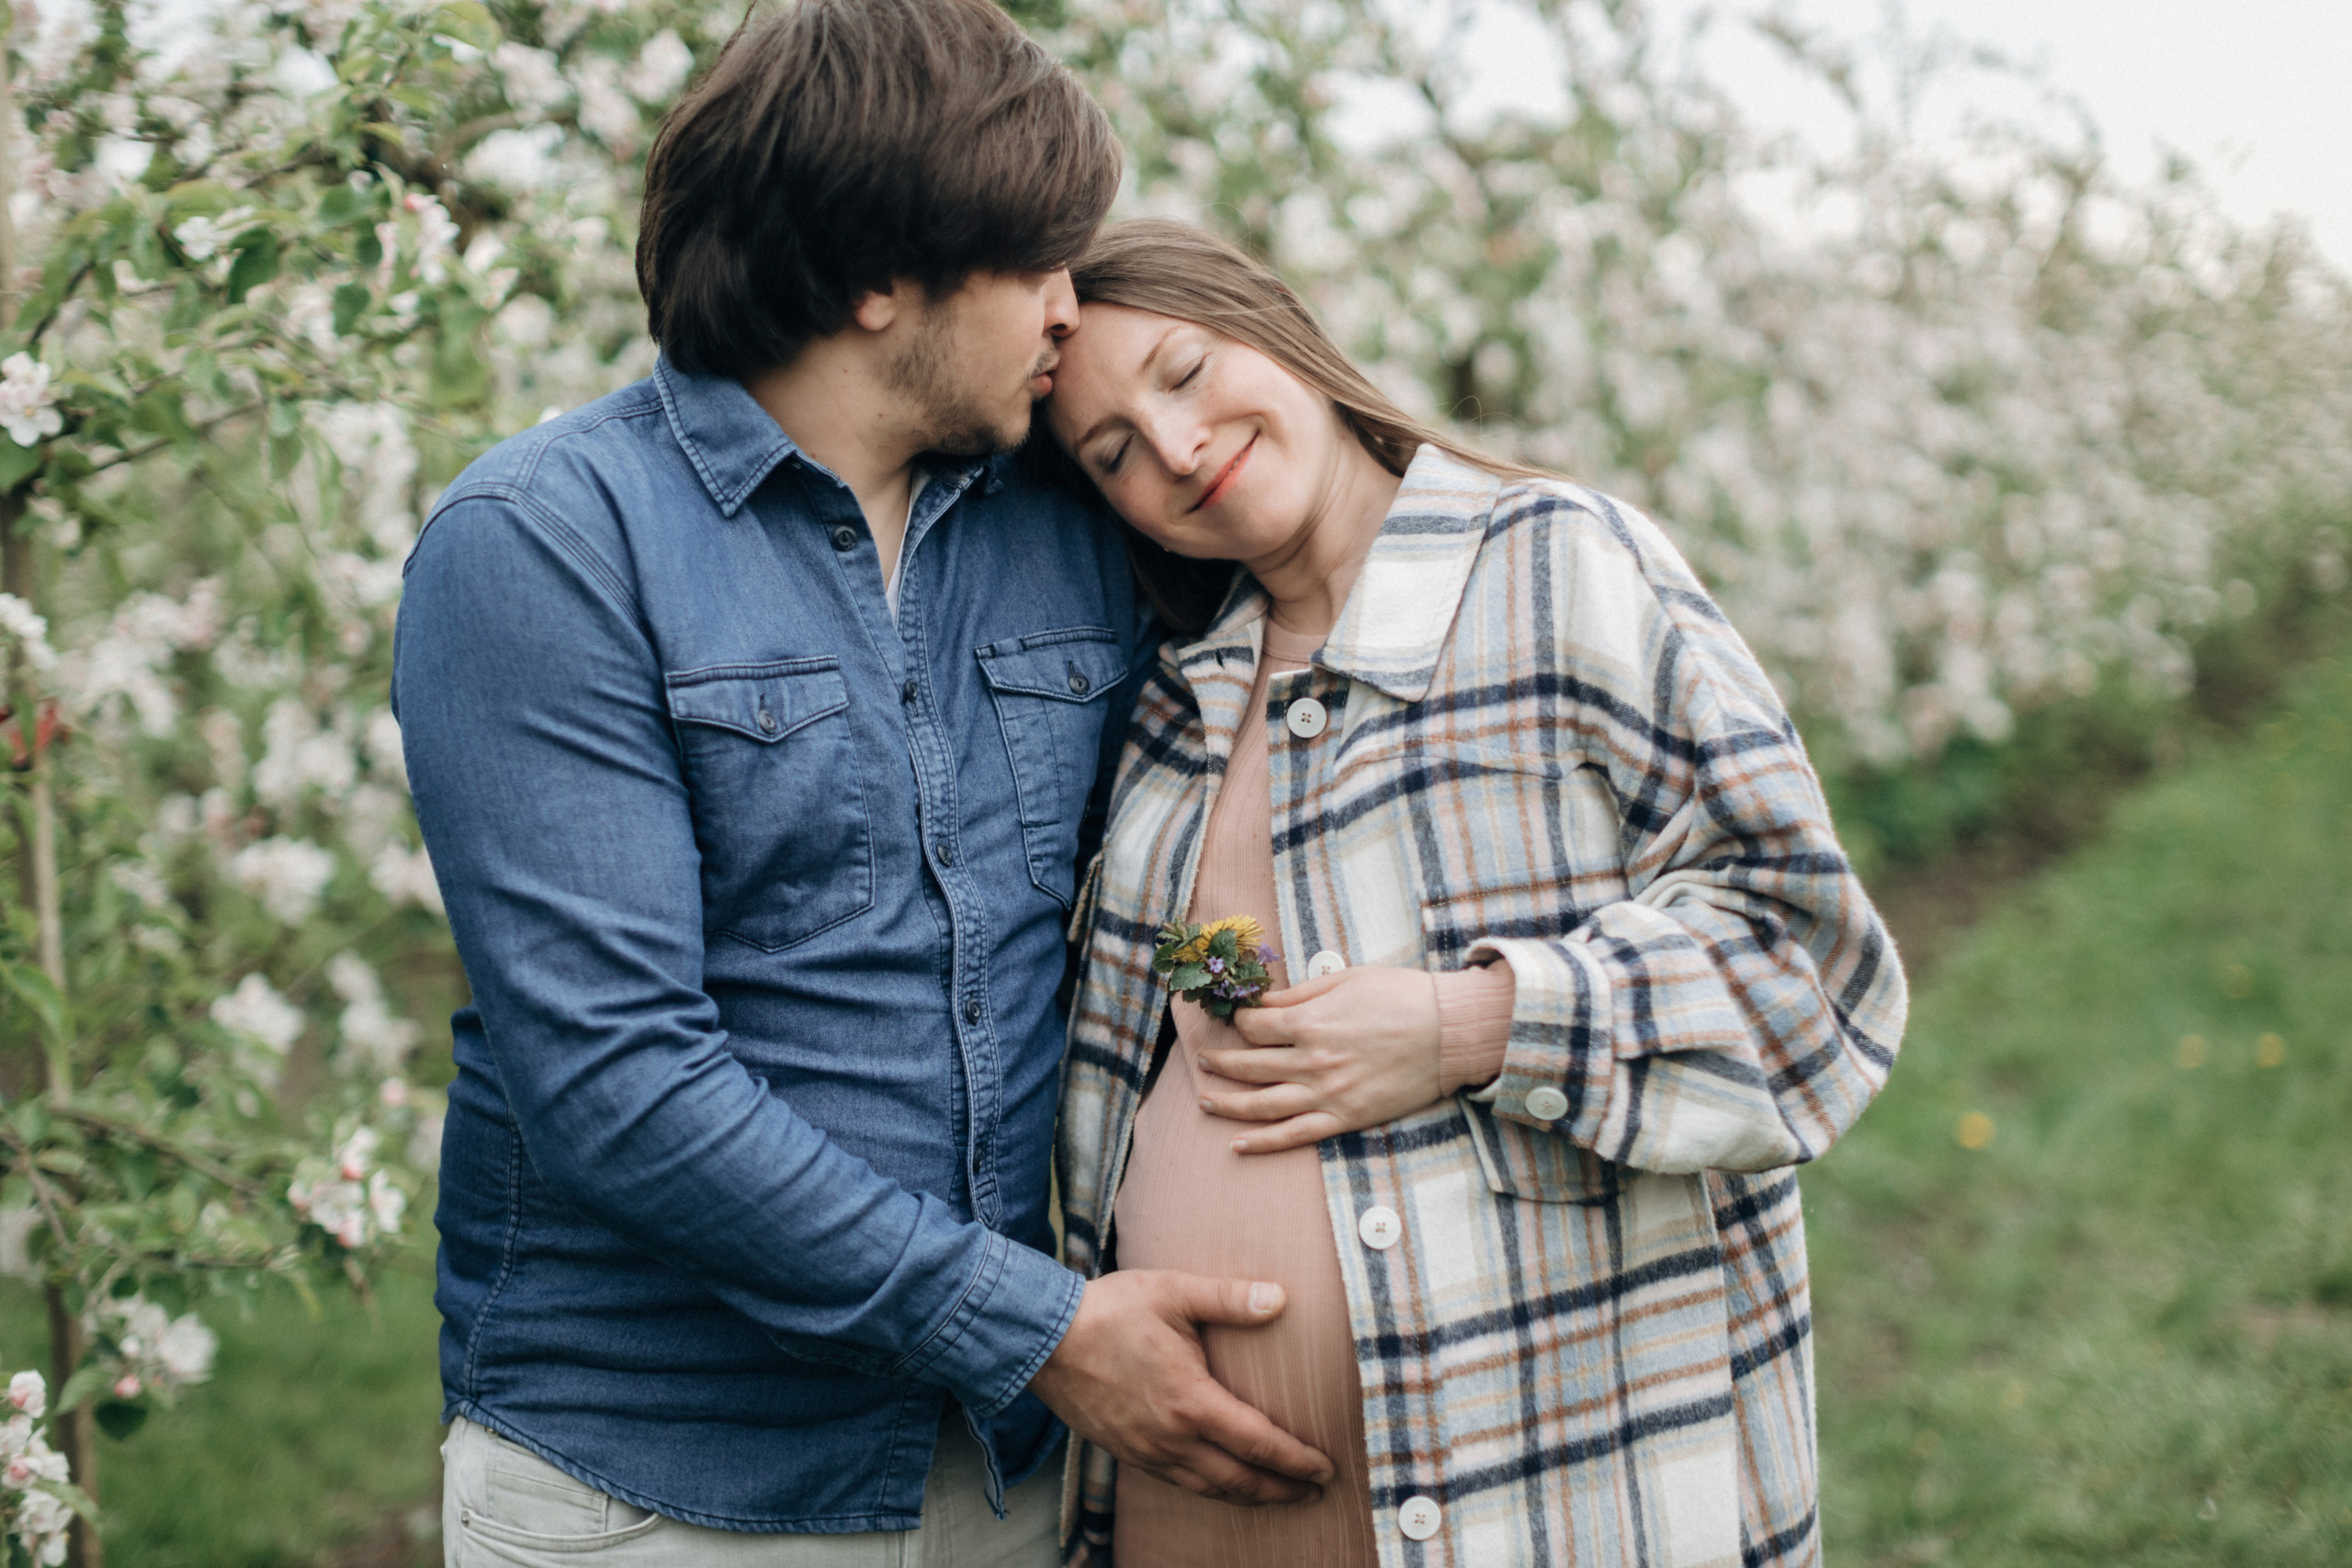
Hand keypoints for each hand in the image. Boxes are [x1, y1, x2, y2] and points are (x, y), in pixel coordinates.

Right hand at [1028, 1271, 1334, 1504]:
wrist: (1043, 1339)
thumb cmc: (1111, 1311)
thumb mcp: (1174, 1292)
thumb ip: (1229, 1298)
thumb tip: (1281, 1298)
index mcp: (1192, 1401)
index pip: (1258, 1444)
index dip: (1296, 1461)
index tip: (1326, 1469)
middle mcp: (1172, 1437)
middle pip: (1239, 1479)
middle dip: (1281, 1490)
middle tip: (1314, 1492)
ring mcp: (1147, 1451)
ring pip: (1209, 1489)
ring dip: (1248, 1497)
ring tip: (1277, 1496)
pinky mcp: (1127, 1452)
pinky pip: (1179, 1483)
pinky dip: (1210, 1490)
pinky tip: (1220, 1484)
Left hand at [1201, 966, 1443, 1153]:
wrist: (1450, 1031)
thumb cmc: (1401, 996)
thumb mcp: (1346, 980)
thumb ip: (1300, 995)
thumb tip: (1263, 1003)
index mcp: (1310, 1023)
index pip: (1254, 1028)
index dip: (1238, 1024)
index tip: (1235, 1023)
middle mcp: (1312, 1061)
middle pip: (1249, 1066)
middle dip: (1220, 1063)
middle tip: (1203, 1061)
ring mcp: (1327, 1094)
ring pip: (1262, 1105)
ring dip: (1228, 1104)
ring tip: (1205, 1100)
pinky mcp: (1346, 1118)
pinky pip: (1295, 1135)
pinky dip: (1262, 1143)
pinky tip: (1238, 1144)